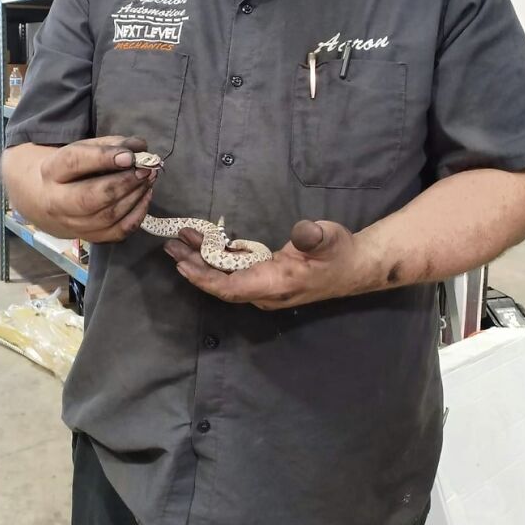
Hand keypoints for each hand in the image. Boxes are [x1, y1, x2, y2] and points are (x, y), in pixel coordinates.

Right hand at [38, 135, 158, 241]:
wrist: (45, 200)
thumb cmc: (70, 170)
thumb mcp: (84, 149)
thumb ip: (111, 144)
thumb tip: (140, 147)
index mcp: (52, 171)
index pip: (74, 163)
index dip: (103, 158)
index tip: (130, 156)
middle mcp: (57, 202)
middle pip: (90, 198)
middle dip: (123, 183)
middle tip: (146, 170)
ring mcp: (73, 224)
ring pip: (108, 216)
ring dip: (135, 196)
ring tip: (149, 179)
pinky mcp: (90, 238)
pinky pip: (118, 232)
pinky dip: (137, 214)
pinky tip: (145, 196)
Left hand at [163, 219, 362, 308]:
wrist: (354, 266)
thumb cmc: (339, 252)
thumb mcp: (328, 238)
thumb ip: (313, 237)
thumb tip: (302, 233)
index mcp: (277, 283)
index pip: (232, 289)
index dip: (205, 279)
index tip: (183, 264)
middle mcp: (265, 291)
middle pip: (221, 285)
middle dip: (194, 267)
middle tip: (171, 245)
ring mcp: (264, 286)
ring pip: (225, 279)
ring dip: (201, 261)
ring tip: (179, 240)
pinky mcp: (264, 277)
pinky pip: (234, 273)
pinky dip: (216, 258)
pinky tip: (203, 242)